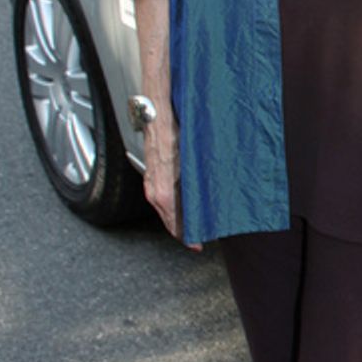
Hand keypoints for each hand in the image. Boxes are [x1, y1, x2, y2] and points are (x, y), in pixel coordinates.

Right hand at [142, 109, 201, 250]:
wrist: (157, 115)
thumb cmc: (172, 134)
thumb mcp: (190, 162)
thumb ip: (197, 183)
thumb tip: (211, 200)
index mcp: (163, 192)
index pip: (174, 225)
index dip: (187, 237)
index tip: (198, 245)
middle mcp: (154, 191)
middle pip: (169, 219)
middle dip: (184, 229)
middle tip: (200, 236)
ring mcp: (151, 184)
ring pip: (165, 209)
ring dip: (179, 216)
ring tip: (195, 221)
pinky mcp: (152, 175)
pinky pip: (162, 198)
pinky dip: (173, 204)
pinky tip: (184, 202)